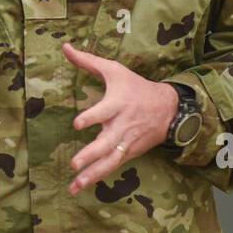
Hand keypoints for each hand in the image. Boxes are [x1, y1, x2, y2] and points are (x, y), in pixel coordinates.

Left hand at [62, 42, 179, 195]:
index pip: (104, 111)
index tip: (77, 124)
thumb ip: (87, 61)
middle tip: (74, 164)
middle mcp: (122, 125)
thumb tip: (64, 47)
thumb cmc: (135, 87)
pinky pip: (113, 166)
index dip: (92, 117)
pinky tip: (83, 186)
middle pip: (107, 142)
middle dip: (91, 155)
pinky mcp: (129, 153)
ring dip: (92, 174)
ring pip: (110, 160)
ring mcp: (127, 142)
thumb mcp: (114, 70)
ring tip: (75, 186)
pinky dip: (99, 177)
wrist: (168, 108)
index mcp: (118, 103)